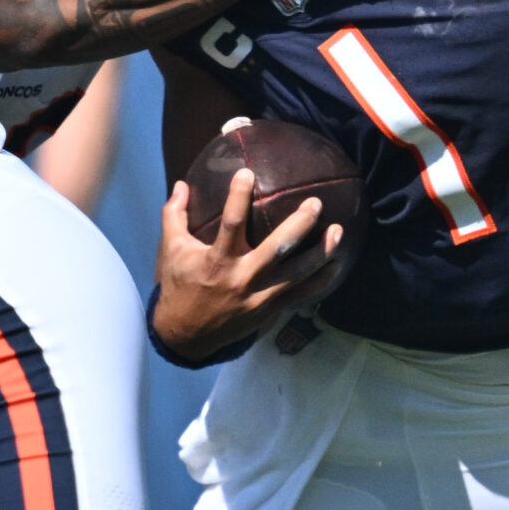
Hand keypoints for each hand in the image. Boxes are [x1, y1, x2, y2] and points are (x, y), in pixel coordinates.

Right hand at [151, 169, 343, 362]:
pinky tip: (337, 266)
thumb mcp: (170, 250)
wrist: (185, 336)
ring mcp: (259, 297)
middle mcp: (242, 279)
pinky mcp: (269, 311)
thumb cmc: (179, 286)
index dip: (238, 197)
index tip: (247, 173)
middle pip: (277, 249)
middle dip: (299, 226)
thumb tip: (181, 184)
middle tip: (316, 204)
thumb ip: (174, 215)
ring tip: (338, 232)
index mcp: (217, 261)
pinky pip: (301, 296)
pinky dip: (321, 282)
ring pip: (297, 275)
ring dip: (320, 254)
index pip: (231, 223)